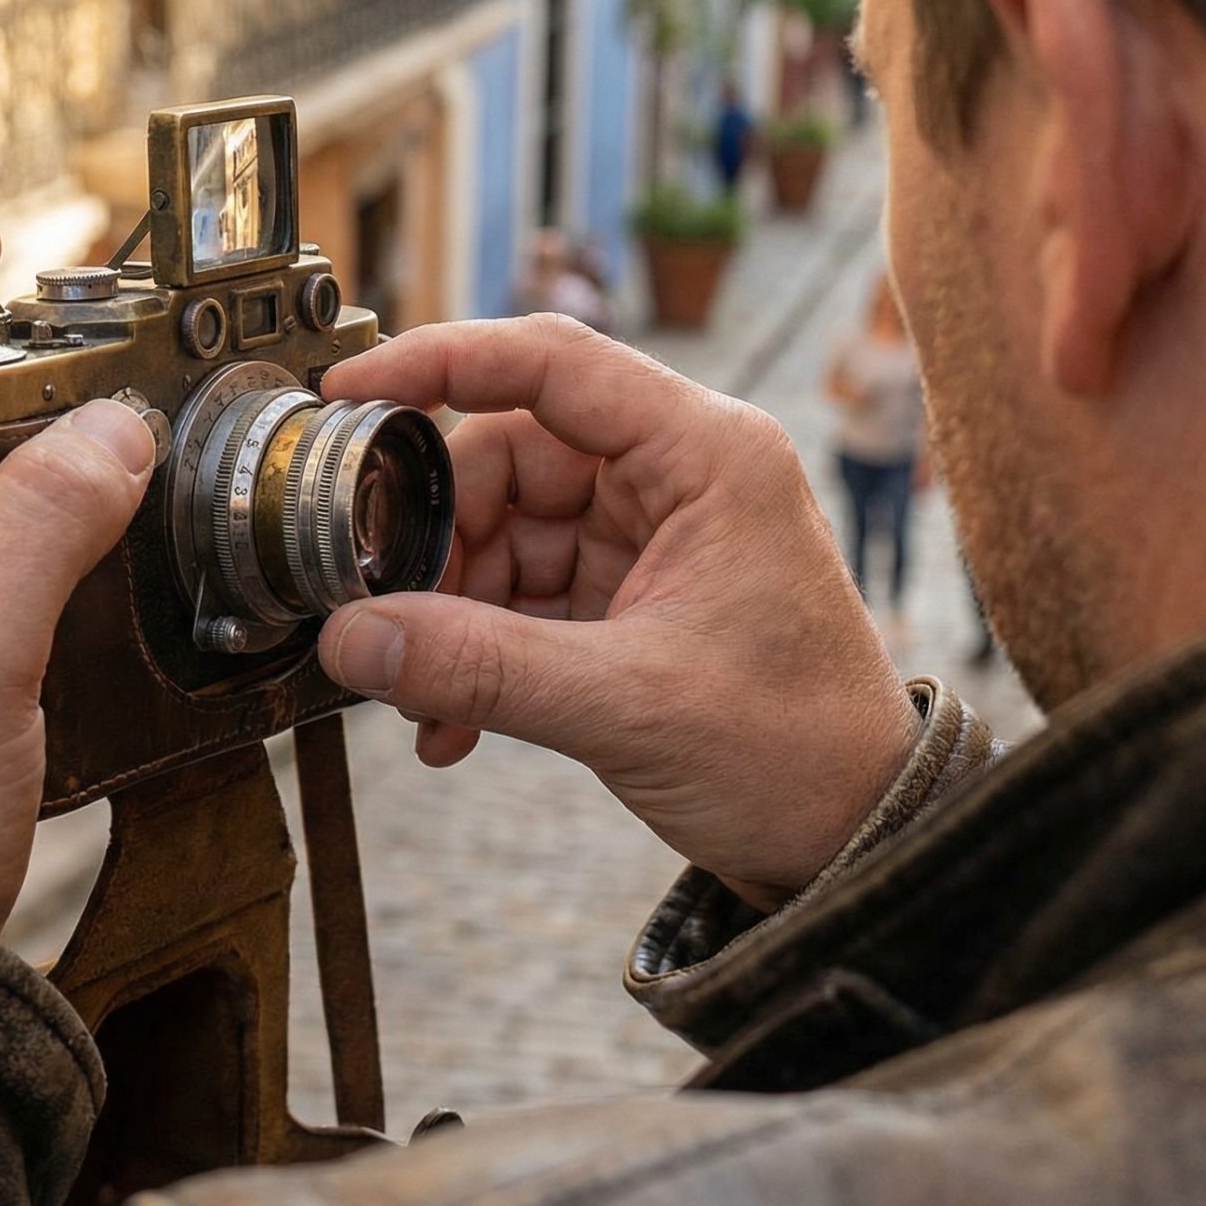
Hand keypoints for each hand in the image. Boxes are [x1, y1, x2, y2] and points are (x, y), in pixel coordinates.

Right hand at [315, 316, 916, 905]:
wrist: (855, 842)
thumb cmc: (794, 754)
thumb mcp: (627, 706)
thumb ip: (479, 667)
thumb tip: (350, 637)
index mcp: (705, 454)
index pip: (551, 363)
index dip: (439, 364)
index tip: (350, 392)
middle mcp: (676, 476)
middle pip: (507, 459)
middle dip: (437, 543)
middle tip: (385, 615)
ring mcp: (649, 537)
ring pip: (502, 533)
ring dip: (449, 614)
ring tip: (427, 700)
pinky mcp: (628, 599)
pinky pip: (518, 597)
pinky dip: (475, 652)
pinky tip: (450, 724)